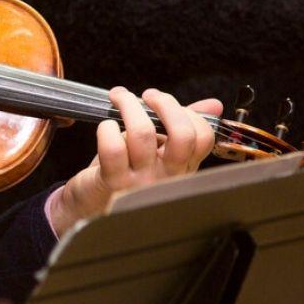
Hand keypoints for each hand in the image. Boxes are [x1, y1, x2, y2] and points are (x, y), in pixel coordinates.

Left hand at [49, 87, 221, 236]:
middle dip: (165, 104)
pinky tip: (105, 126)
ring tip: (119, 97)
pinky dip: (107, 129)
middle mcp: (166, 176)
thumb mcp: (157, 151)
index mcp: (181, 167)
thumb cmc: (123, 174)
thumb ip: (181, 127)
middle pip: (182, 135)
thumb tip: (213, 105)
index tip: (165, 102)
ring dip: (129, 106)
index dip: (188, 113)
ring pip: (142, 134)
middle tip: (148, 96)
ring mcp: (140, 181)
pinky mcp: (113, 182)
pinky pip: (113, 148)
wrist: (90, 207)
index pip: (203, 138)